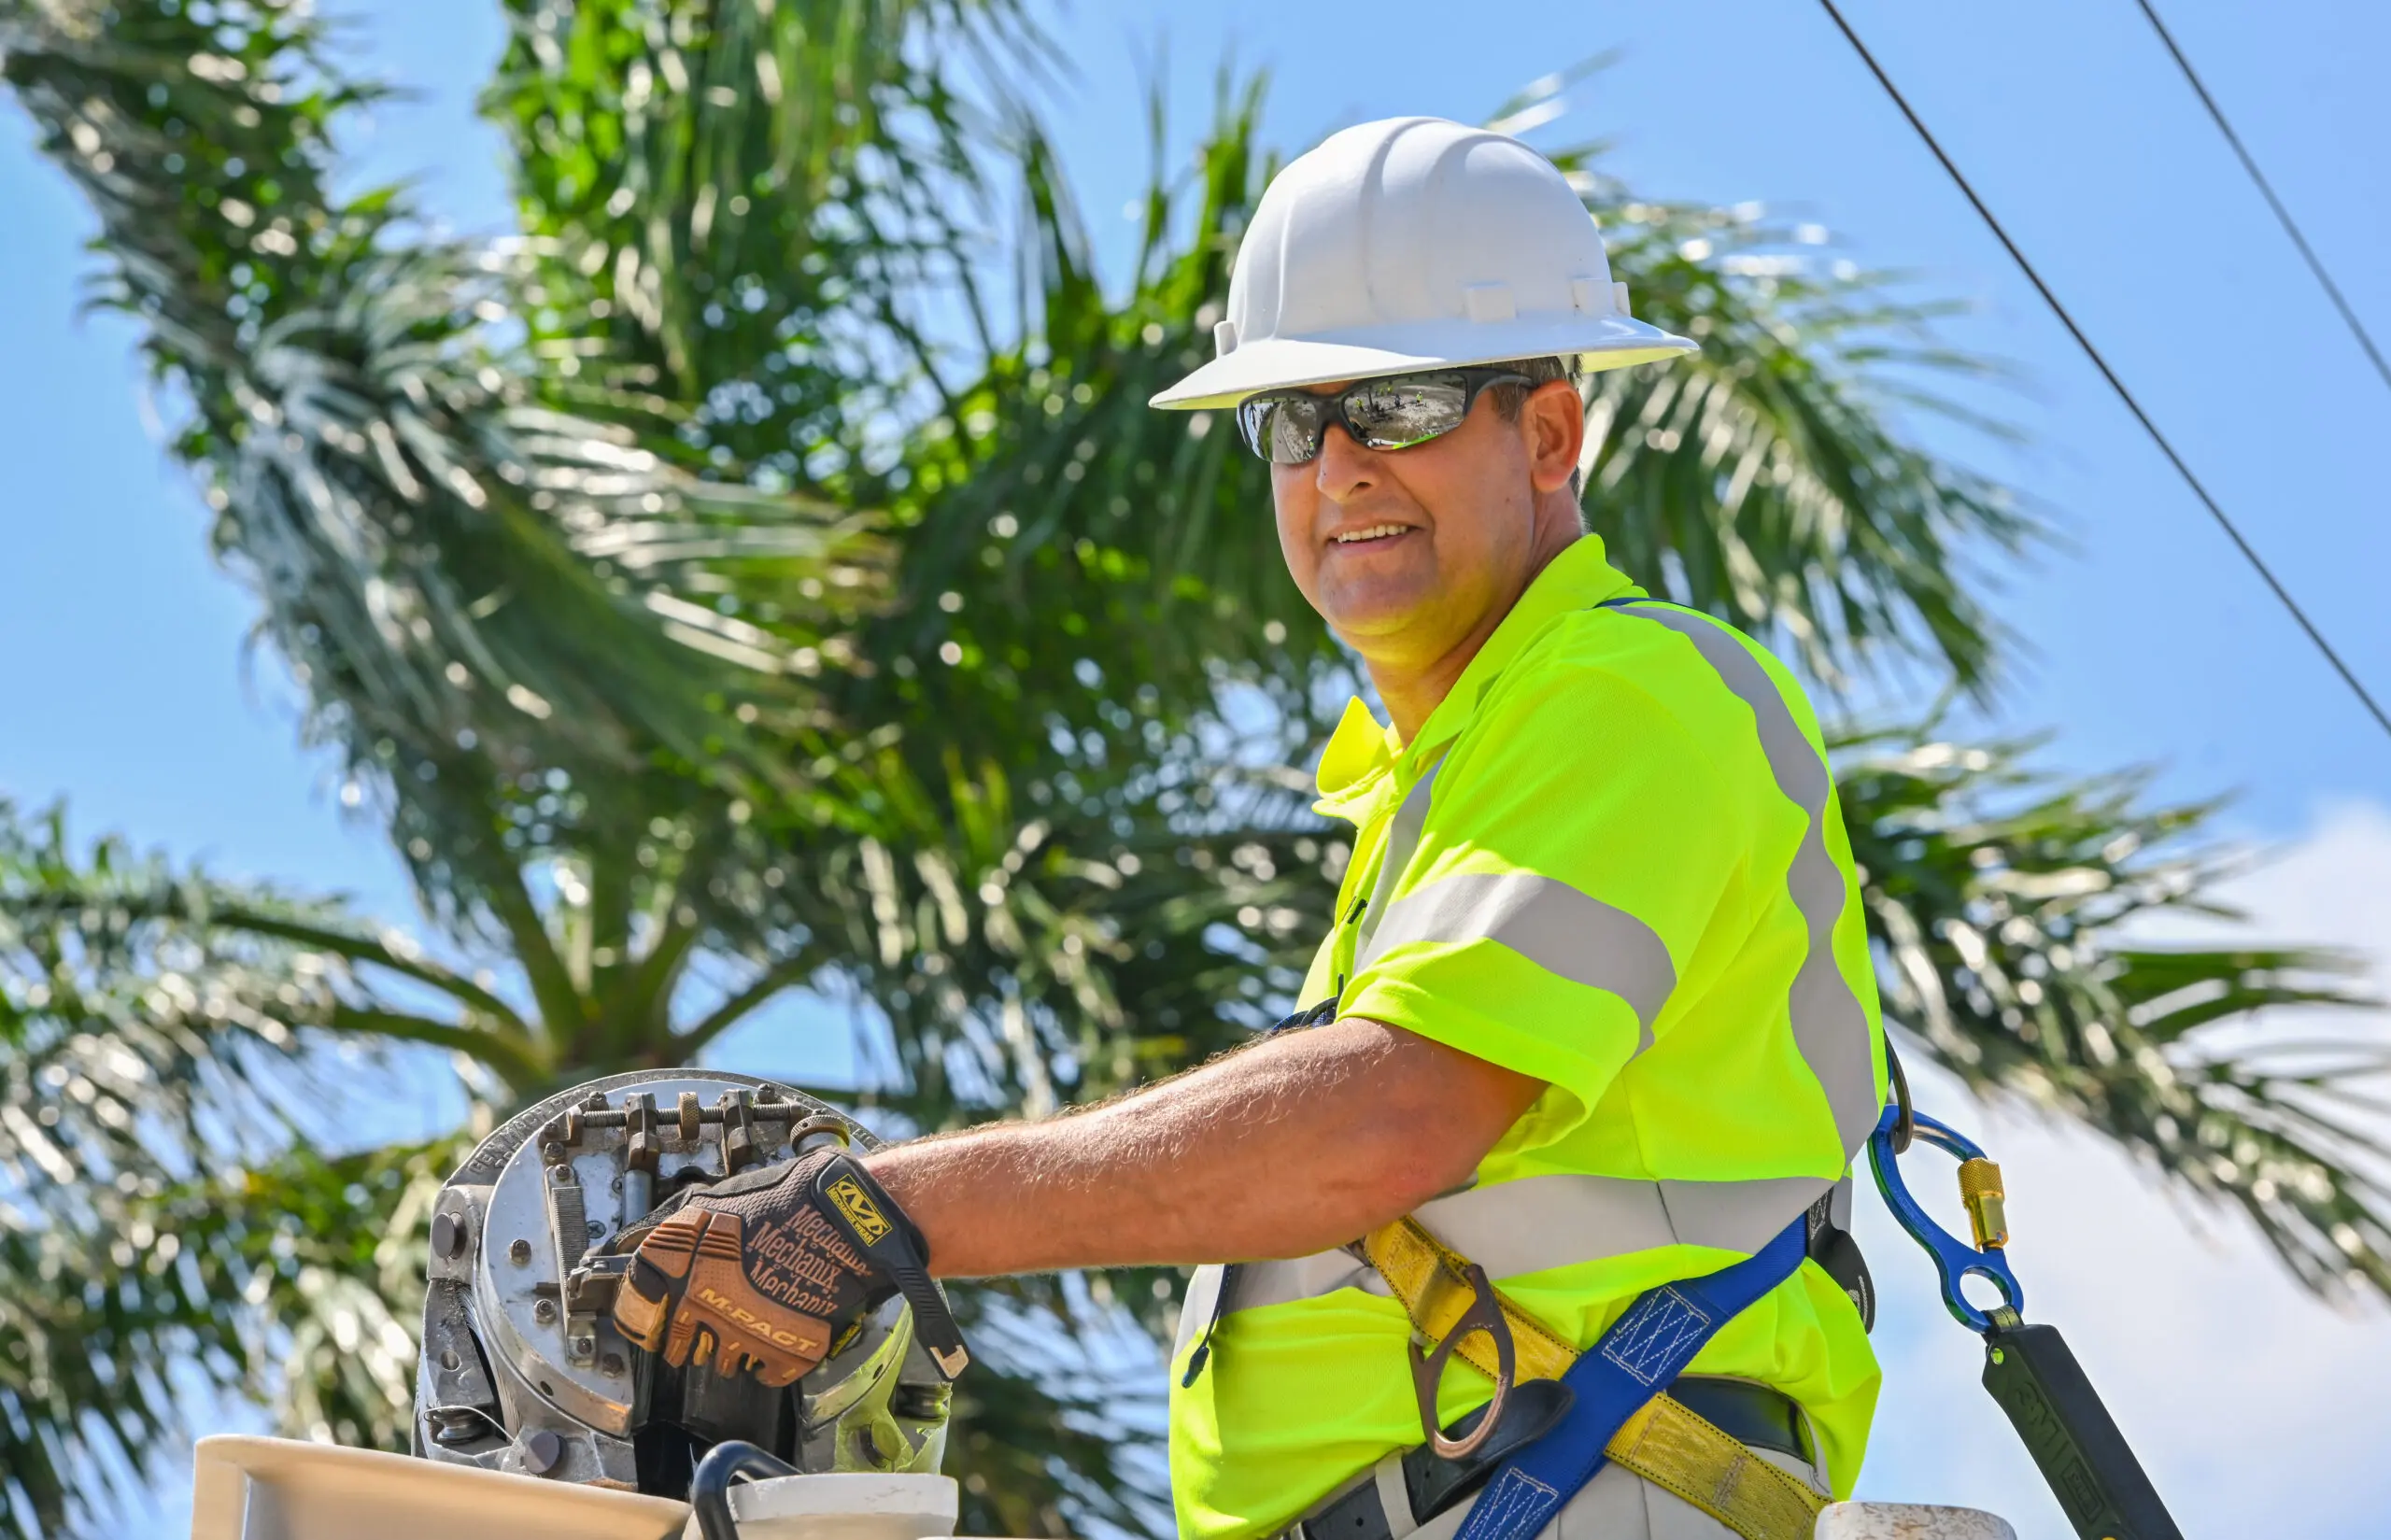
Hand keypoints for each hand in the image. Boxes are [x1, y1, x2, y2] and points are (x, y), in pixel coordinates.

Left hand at [611, 1148, 921, 1386]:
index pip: (634, 1300)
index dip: (636, 1306)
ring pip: (717, 1360)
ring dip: (728, 1345)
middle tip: (707, 1315)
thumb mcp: (722, 1197)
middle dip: (686, 1333)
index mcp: (683, 1260)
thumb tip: (636, 1241)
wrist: (856, 1217)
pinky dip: (768, 1358)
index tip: (646, 1310)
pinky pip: (761, 1372)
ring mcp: (744, 1332)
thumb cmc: (793, 1198)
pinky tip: (779, 1331)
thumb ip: (675, 1224)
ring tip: (752, 1317)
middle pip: (674, 1341)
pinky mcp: (783, 1354)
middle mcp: (705, 1301)